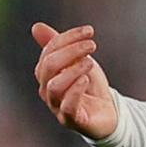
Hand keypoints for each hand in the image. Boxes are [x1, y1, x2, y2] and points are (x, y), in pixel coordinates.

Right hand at [32, 22, 117, 139]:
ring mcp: (58, 106)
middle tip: (92, 45)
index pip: (49, 52)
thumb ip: (60, 46)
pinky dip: (75, 91)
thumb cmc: (90, 86)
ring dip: (72, 70)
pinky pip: (67, 107)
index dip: (67, 38)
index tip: (89, 30)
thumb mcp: (78, 61)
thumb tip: (36, 26)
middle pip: (49, 67)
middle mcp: (48, 90)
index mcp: (47, 74)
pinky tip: (85, 80)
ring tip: (90, 62)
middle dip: (70, 51)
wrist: (108, 112)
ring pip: (54, 86)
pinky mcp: (72, 120)